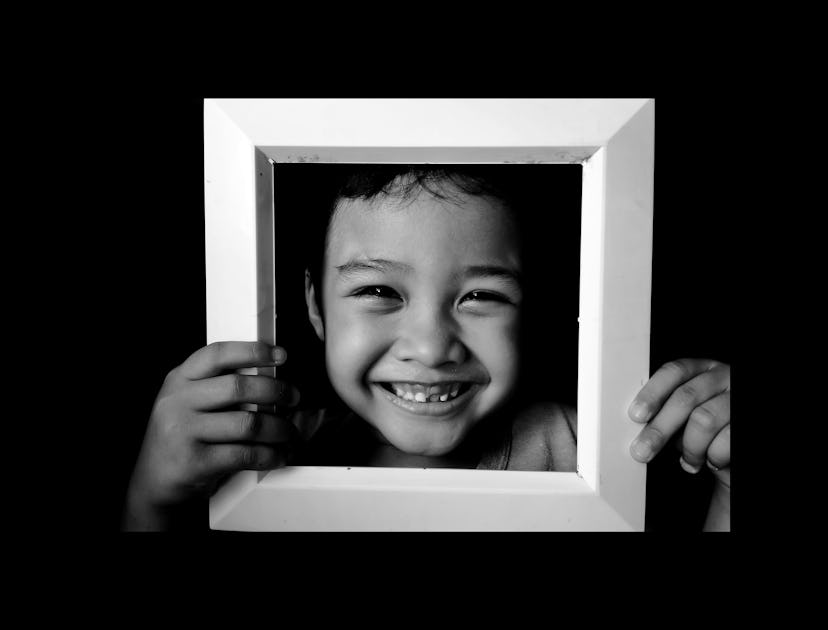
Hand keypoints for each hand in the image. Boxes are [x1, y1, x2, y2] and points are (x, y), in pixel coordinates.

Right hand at [123, 341, 299, 529]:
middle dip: (276, 391)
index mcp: (180, 379)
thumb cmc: (182, 437)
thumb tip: (274, 380)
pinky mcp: (193, 462)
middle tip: (294, 397)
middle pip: (238, 387)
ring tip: (290, 432)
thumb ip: (219, 387)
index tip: (281, 355)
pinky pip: (244, 454)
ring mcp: (182, 431)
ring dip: (279, 429)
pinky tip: (279, 455)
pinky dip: (270, 455)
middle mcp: (177, 401)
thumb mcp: (190, 402)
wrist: (154, 481)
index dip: (253, 351)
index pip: (217, 354)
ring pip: (247, 424)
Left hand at [628, 358, 730, 490]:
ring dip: (690, 447)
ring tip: (689, 461)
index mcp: (703, 370)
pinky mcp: (745, 423)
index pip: (674, 372)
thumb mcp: (687, 414)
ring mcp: (737, 399)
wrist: (736, 449)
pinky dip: (713, 455)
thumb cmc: (709, 430)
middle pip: (686, 398)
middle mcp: (724, 378)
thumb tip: (640, 427)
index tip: (636, 415)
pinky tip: (711, 461)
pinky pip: (726, 439)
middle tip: (642, 451)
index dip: (653, 392)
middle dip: (660, 428)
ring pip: (704, 420)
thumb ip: (667, 413)